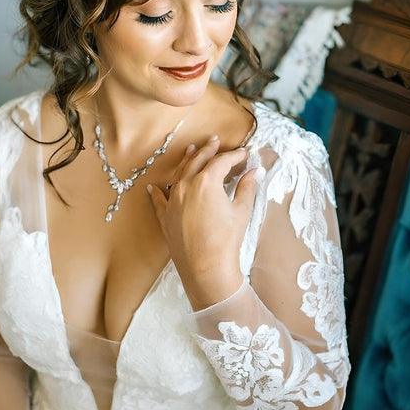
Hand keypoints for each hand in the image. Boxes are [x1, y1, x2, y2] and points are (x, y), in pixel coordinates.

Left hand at [147, 136, 262, 309]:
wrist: (206, 268)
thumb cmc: (226, 240)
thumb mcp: (241, 211)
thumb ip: (247, 188)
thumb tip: (256, 172)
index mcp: (206, 182)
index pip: (221, 162)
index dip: (234, 156)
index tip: (244, 154)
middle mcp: (186, 186)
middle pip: (197, 161)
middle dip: (208, 150)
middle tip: (215, 141)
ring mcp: (173, 201)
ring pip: (178, 174)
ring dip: (186, 161)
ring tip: (191, 150)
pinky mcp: (165, 217)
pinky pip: (159, 200)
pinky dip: (157, 192)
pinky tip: (153, 187)